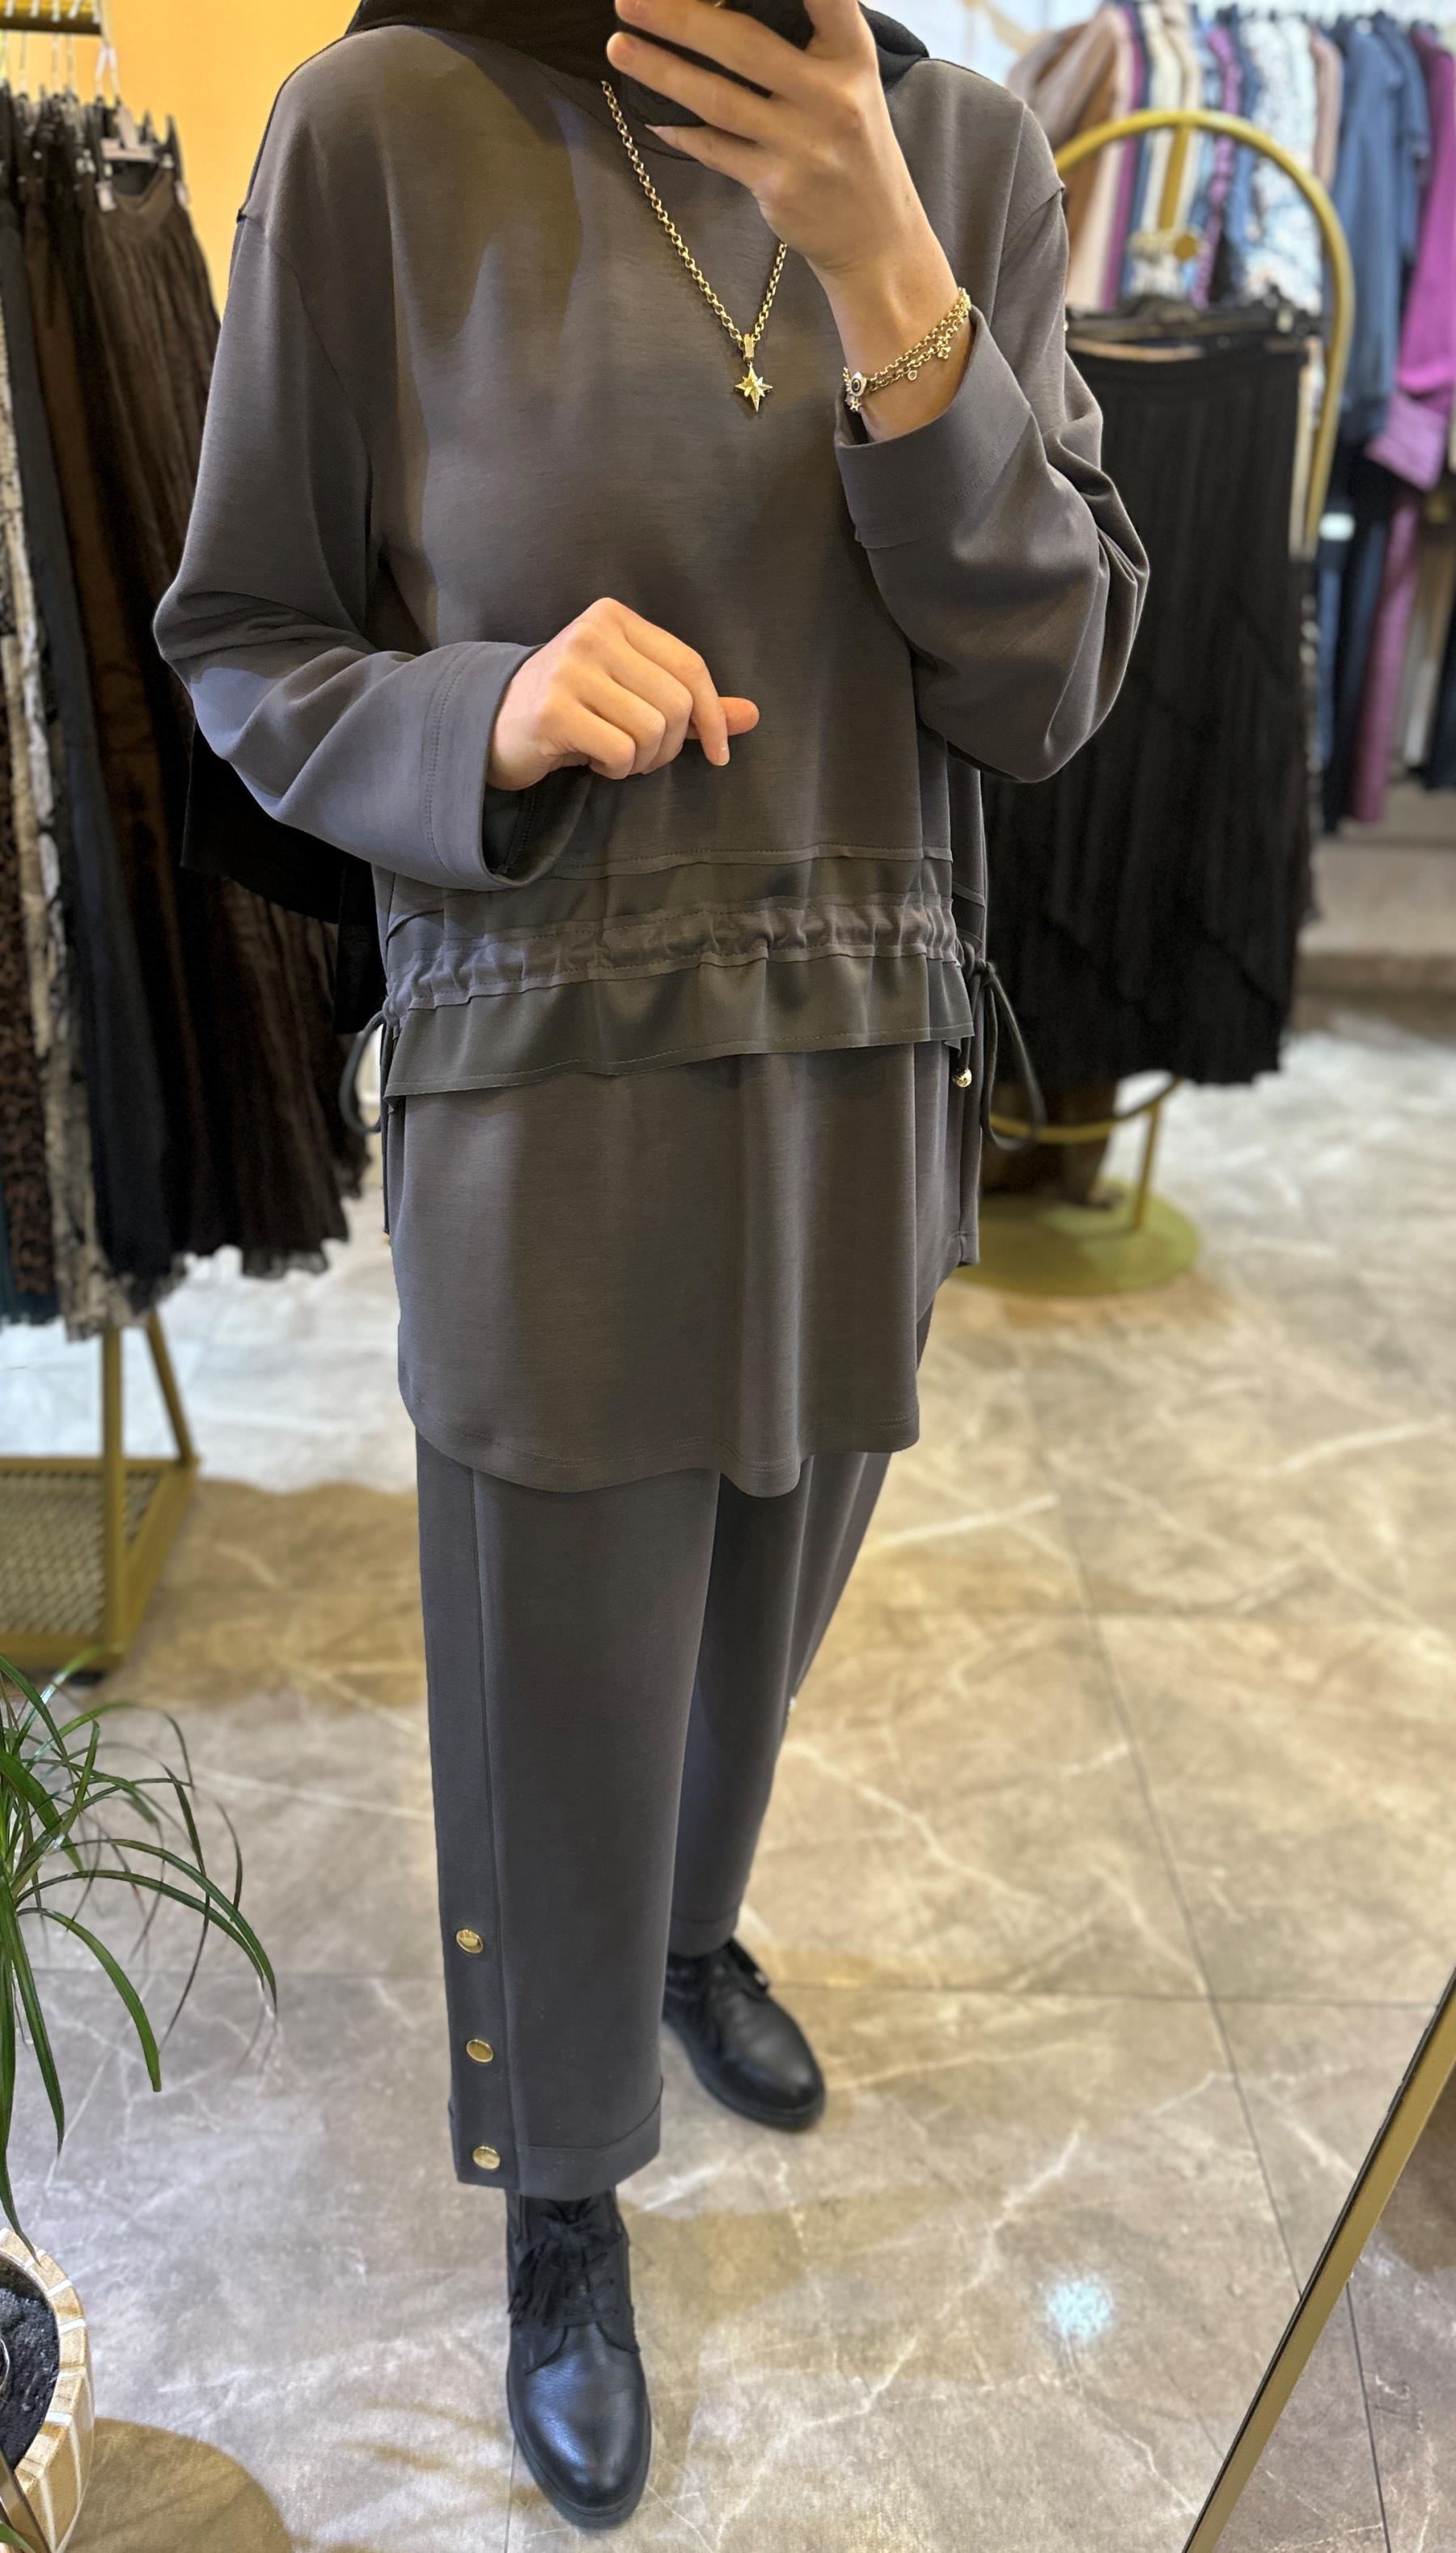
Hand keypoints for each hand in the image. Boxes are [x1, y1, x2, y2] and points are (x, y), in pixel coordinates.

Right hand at [488, 596, 759, 788]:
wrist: (493, 726)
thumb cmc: (572, 711)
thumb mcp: (633, 696)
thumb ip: (691, 703)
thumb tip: (752, 716)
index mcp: (615, 618)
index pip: (691, 666)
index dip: (713, 715)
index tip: (719, 754)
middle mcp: (593, 633)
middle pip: (676, 703)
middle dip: (670, 747)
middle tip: (644, 758)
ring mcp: (570, 668)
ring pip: (651, 731)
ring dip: (642, 761)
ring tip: (616, 757)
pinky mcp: (552, 709)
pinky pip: (619, 752)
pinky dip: (616, 770)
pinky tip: (593, 763)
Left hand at [604, 0, 970, 437]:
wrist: (877, 237)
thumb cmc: (852, 146)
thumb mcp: (851, 83)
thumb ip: (808, 44)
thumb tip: (720, 12)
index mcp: (852, 56)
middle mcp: (831, 96)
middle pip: (743, 43)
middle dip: (679, 17)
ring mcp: (804, 144)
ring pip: (718, 99)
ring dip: (661, 70)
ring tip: (618, 46)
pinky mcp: (778, 186)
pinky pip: (715, 149)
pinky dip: (680, 131)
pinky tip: (650, 113)